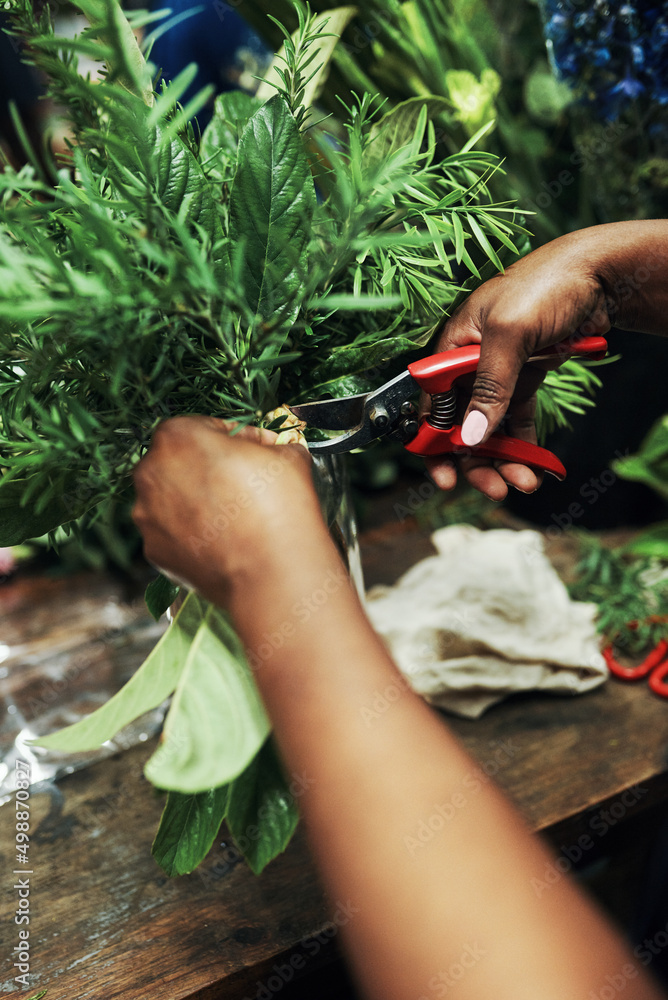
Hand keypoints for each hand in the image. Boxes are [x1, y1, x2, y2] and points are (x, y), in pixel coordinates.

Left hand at [132, 416, 321, 605]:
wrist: (273, 573)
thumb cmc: (278, 506)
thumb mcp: (285, 455)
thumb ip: (268, 444)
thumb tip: (268, 449)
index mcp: (176, 436)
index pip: (203, 426)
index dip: (233, 438)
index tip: (253, 452)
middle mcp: (150, 472)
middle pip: (179, 461)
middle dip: (208, 469)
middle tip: (243, 483)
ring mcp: (147, 516)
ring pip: (172, 499)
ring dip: (197, 501)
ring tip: (234, 516)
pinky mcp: (154, 552)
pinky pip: (173, 534)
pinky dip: (193, 534)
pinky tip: (223, 541)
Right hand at [427, 232, 610, 499]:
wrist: (596, 275)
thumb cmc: (543, 286)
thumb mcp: (509, 334)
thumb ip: (489, 385)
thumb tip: (470, 435)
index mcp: (452, 349)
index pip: (431, 407)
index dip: (434, 445)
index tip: (444, 478)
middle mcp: (469, 366)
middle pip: (461, 427)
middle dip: (474, 462)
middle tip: (494, 489)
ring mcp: (498, 375)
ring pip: (490, 430)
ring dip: (503, 461)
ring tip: (524, 482)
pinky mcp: (525, 381)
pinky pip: (517, 422)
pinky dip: (523, 447)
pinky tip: (534, 467)